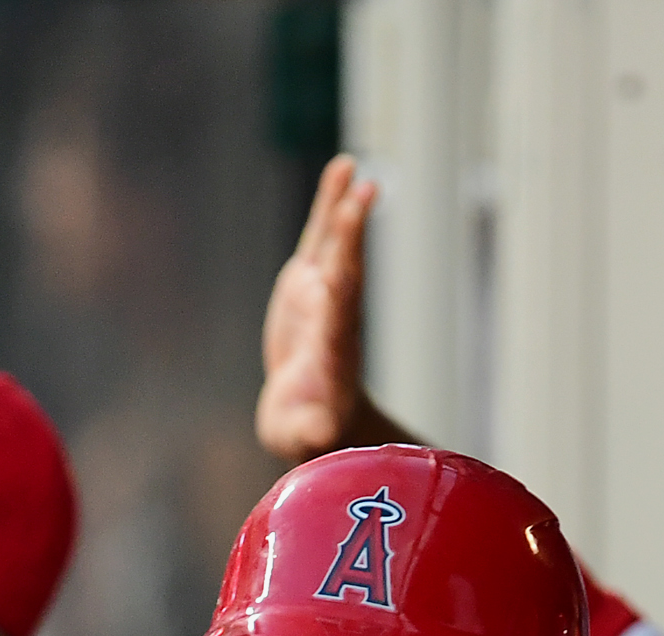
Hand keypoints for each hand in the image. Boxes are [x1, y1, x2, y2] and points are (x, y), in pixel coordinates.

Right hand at [258, 154, 384, 463]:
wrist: (314, 414)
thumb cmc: (308, 432)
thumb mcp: (304, 438)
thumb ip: (311, 432)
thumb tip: (318, 432)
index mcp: (331, 352)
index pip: (336, 321)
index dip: (336, 296)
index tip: (337, 270)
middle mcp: (334, 316)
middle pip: (343, 275)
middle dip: (349, 242)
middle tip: (359, 201)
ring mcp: (325, 294)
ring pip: (338, 247)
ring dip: (346, 211)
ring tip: (355, 172)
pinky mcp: (312, 281)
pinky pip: (323, 237)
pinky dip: (331, 205)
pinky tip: (343, 169)